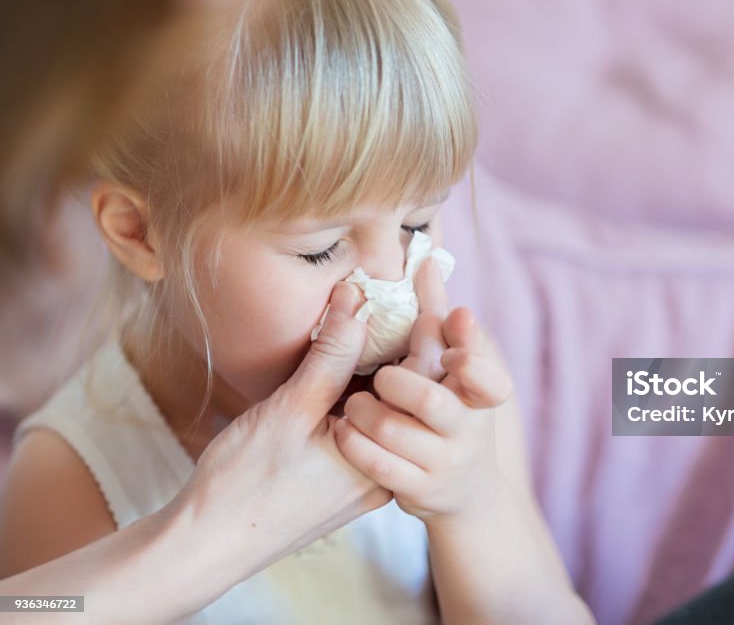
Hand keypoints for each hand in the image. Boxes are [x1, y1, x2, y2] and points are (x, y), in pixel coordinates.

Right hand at [165, 281, 392, 574]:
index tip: (418, 293)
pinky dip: (357, 392)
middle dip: (402, 346)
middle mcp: (385, 473)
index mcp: (385, 460)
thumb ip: (332, 355)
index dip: (421, 335)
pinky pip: (364, 426)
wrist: (206, 544)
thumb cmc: (244, 483)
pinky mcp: (342, 479)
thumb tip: (358, 299)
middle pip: (408, 397)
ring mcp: (364, 478)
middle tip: (395, 298)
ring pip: (385, 410)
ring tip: (371, 319)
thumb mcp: (291, 409)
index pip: (423, 387)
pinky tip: (345, 360)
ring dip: (378, 367)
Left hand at [335, 258, 514, 520]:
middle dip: (396, 380)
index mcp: (482, 395)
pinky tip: (342, 428)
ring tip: (351, 402)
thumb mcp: (451, 367)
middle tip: (379, 374)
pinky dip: (354, 442)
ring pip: (394, 431)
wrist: (466, 494)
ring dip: (364, 410)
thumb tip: (426, 259)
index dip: (470, 352)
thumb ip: (436, 315)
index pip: (490, 375)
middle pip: (430, 399)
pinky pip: (377, 465)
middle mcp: (469, 430)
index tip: (453, 322)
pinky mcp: (418, 491)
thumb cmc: (449, 411)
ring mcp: (445, 463)